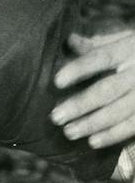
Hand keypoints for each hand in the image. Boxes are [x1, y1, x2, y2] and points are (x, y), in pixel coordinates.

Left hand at [52, 31, 134, 148]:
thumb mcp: (127, 40)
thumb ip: (98, 45)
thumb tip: (69, 41)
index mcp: (129, 49)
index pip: (101, 57)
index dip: (80, 69)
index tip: (57, 81)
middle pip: (107, 89)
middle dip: (80, 105)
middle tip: (55, 117)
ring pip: (119, 111)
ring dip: (92, 124)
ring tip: (69, 132)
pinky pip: (134, 124)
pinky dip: (113, 135)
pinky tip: (93, 142)